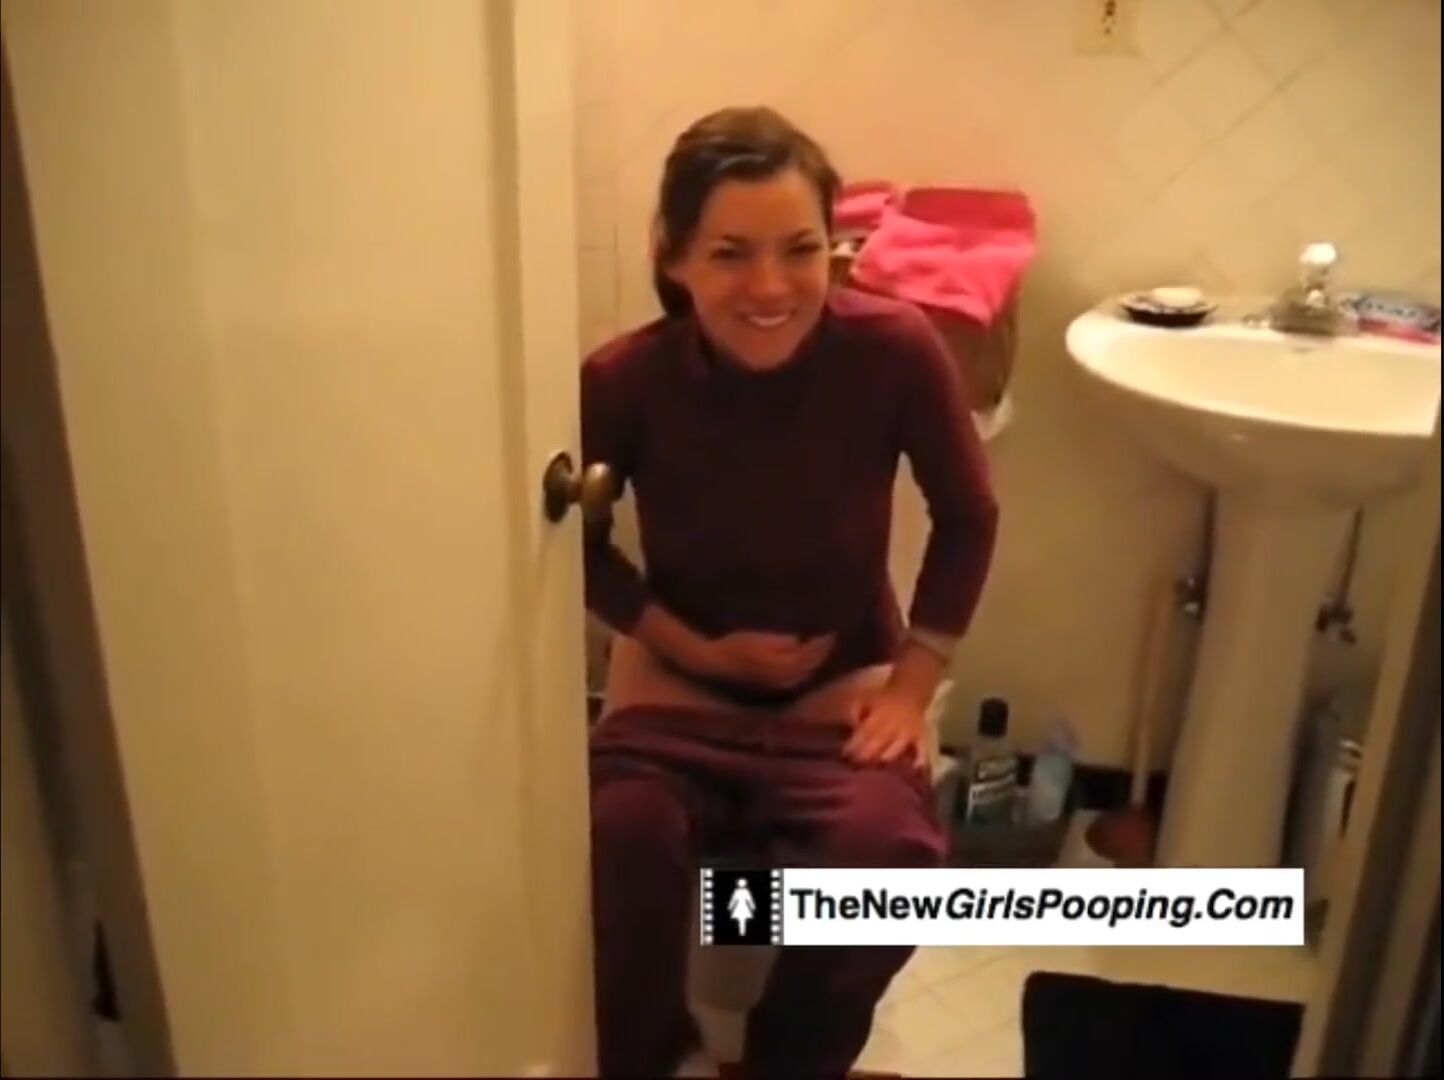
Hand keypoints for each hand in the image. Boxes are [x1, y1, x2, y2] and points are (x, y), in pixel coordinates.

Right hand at [696, 631, 835, 690]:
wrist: (715, 665)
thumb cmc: (734, 647)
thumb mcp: (758, 638)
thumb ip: (780, 642)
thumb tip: (797, 641)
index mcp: (781, 666)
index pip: (808, 656)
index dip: (821, 645)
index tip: (830, 632)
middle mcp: (782, 680)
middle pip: (808, 668)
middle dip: (820, 655)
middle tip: (829, 640)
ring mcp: (775, 686)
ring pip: (802, 676)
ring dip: (812, 664)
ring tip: (819, 650)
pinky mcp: (768, 686)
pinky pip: (792, 680)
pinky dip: (801, 671)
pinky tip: (801, 663)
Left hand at [843, 681, 929, 769]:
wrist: (909, 692)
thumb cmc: (882, 699)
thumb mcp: (864, 698)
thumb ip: (854, 712)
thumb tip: (850, 727)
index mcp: (879, 715)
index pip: (864, 733)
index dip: (853, 745)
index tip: (844, 754)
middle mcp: (894, 725)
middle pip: (877, 744)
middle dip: (864, 756)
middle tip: (855, 765)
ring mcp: (908, 733)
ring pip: (895, 750)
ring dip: (884, 760)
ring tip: (875, 770)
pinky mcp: (921, 737)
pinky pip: (921, 750)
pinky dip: (918, 760)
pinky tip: (913, 770)